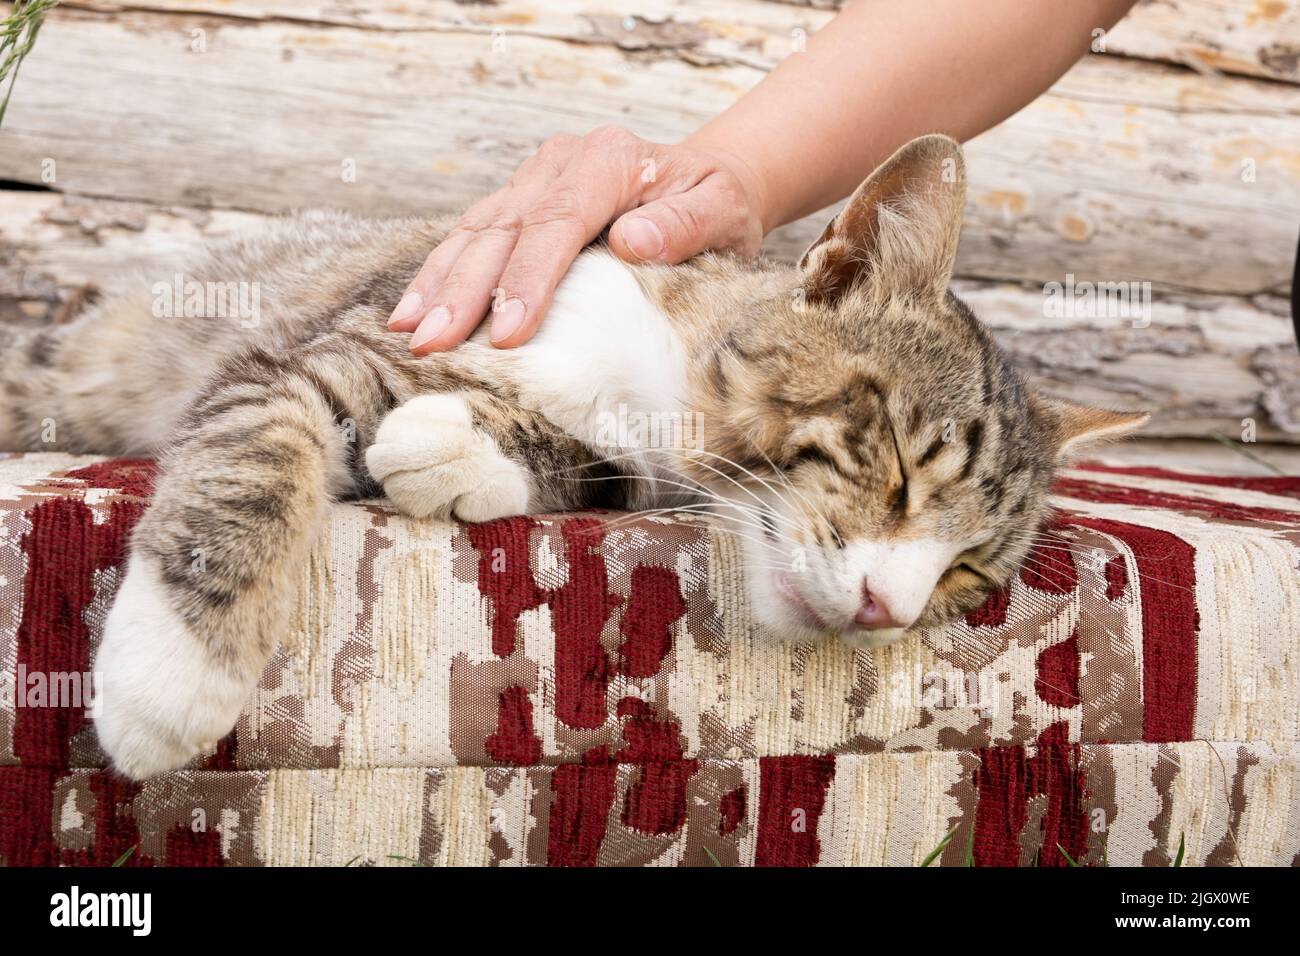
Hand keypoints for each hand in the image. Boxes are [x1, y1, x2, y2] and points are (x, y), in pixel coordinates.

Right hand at [387, 125, 768, 352]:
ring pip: (476, 229)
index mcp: (609, 160)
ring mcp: (535, 177)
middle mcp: (562, 162)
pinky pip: (474, 234)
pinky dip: (442, 273)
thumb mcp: (724, 211)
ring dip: (439, 283)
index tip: (507, 333)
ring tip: (409, 332)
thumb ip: (683, 225)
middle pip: (503, 227)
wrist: (709, 177)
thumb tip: (632, 242)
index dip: (527, 278)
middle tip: (432, 343)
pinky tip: (415, 309)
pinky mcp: (520, 198)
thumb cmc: (718, 202)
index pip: (558, 221)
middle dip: (464, 290)